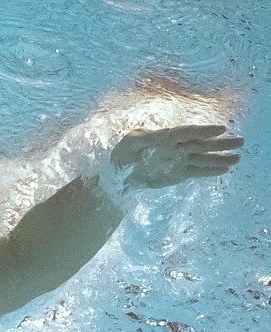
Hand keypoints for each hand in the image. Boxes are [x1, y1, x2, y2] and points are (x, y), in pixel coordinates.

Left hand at [110, 125, 242, 189]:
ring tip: (237, 158)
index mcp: (166, 136)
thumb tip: (167, 135)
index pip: (188, 132)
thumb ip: (149, 138)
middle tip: (240, 141)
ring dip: (220, 159)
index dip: (203, 131)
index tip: (220, 129)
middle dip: (220, 143)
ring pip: (203, 158)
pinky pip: (197, 171)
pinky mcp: (179, 173)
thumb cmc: (123, 153)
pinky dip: (209, 172)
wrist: (119, 174)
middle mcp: (177, 147)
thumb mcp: (132, 142)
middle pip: (201, 144)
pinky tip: (224, 170)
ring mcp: (180, 160)